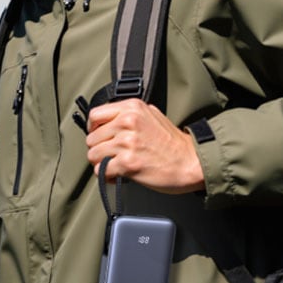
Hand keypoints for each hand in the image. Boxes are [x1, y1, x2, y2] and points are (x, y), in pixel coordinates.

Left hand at [85, 99, 204, 194]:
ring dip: (102, 163)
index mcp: (132, 107)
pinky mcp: (128, 163)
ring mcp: (127, 142)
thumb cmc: (174, 143)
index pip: (95, 115)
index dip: (94, 129)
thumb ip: (129, 114)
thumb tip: (108, 122)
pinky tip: (118, 175)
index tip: (100, 137)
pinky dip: (107, 175)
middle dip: (99, 149)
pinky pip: (101, 170)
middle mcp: (128, 122)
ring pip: (93, 155)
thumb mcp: (152, 115)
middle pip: (92, 138)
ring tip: (116, 165)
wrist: (191, 162)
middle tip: (112, 155)